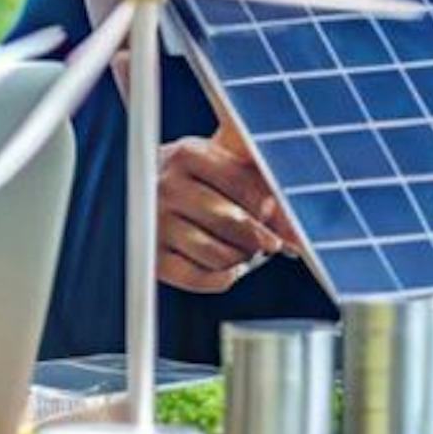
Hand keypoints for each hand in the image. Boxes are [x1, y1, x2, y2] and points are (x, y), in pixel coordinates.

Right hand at [156, 126, 298, 293]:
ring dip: (243, 258)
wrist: (136, 193)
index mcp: (187, 154)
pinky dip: (224, 277)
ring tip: (243, 250)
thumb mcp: (220, 163)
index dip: (269, 206)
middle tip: (269, 241)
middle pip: (233, 222)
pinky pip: (202, 279)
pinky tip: (227, 265)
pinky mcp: (151, 259)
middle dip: (260, 237)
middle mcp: (166, 187)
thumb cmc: (193, 178)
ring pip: (220, 255)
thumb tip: (296, 234)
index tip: (275, 215)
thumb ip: (260, 183)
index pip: (244, 184)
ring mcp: (155, 225)